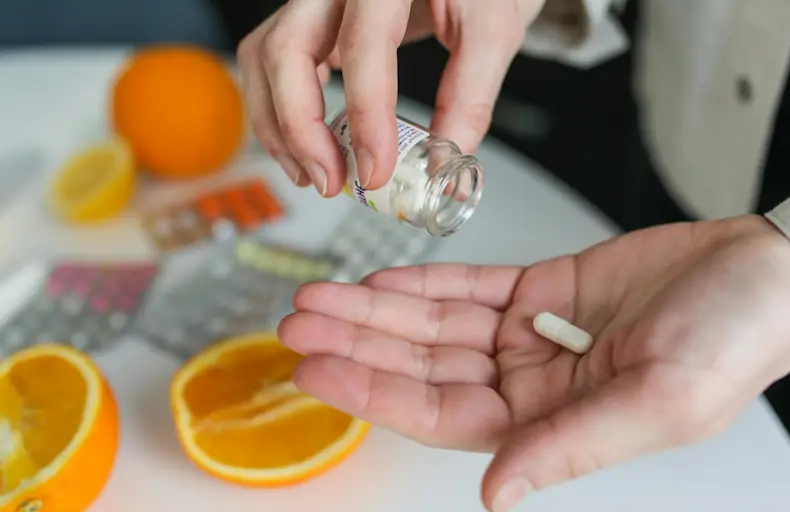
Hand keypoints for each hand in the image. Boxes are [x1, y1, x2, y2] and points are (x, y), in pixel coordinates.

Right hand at [236, 0, 545, 196]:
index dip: (366, 118)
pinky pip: (272, 61)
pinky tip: (309, 145)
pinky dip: (279, 110)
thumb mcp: (494, 26)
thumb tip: (441, 164)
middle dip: (299, 128)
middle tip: (330, 180)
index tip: (376, 171)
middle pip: (285, 49)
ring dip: (278, 126)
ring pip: (263, 57)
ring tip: (314, 174)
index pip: (362, 45)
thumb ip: (470, 94)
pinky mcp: (311, 18)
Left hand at [278, 215, 789, 511]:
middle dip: (358, 343)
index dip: (373, 392)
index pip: (438, 413)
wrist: (763, 274)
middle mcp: (530, 384)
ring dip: (377, 309)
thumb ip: (569, 447)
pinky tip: (382, 280)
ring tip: (320, 295)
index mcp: (551, 424)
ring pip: (434, 324)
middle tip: (299, 323)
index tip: (317, 367)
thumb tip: (496, 494)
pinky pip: (469, 288)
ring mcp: (530, 336)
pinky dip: (424, 283)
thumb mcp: (657, 402)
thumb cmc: (731, 341)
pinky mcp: (540, 290)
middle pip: (422, 365)